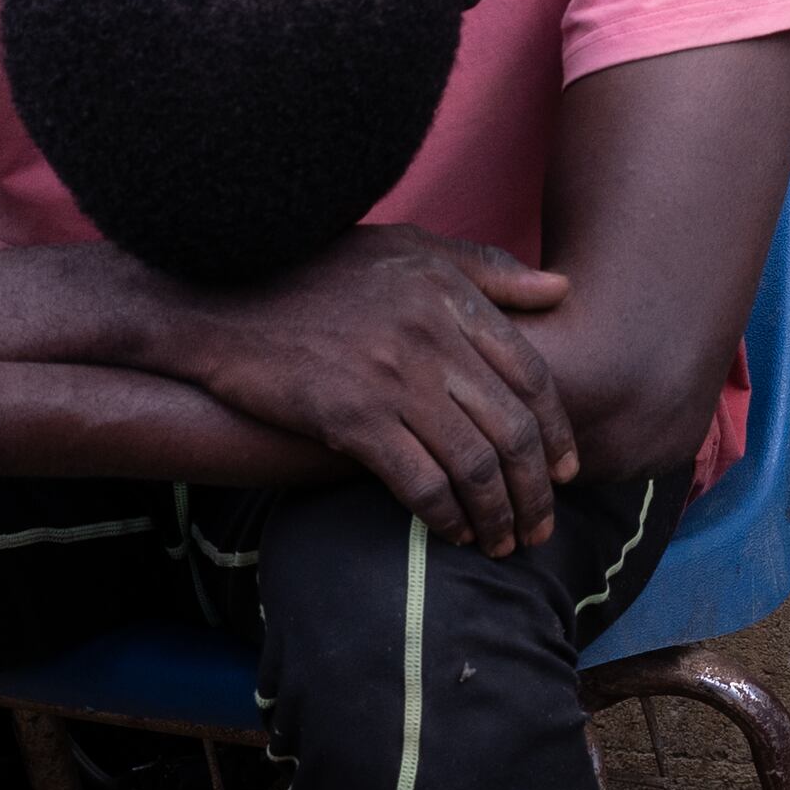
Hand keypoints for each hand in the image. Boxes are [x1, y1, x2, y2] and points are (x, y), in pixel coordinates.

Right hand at [150, 226, 579, 552]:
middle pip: (512, 429)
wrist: (222, 296)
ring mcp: (393, 379)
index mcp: (453, 296)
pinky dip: (444, 516)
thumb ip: (487, 269)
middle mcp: (433, 337)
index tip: (567, 470)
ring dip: (496, 515)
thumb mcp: (408, 246)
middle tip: (542, 527)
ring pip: (473, 464)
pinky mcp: (351, 418)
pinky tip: (450, 534)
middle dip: (536, 489)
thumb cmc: (317, 269)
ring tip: (503, 543)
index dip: (558, 431)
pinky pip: (419, 481)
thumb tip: (561, 288)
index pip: (533, 375)